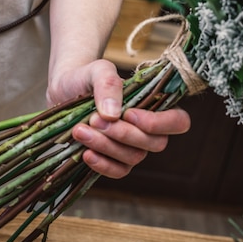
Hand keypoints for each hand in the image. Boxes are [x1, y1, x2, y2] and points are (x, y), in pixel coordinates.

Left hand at [47, 59, 190, 178]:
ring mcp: (133, 147)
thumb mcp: (97, 70)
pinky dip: (102, 165)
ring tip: (80, 130)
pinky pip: (118, 171)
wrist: (63, 90)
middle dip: (124, 134)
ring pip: (134, 158)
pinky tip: (86, 152)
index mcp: (154, 105)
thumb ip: (109, 84)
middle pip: (156, 143)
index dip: (160, 123)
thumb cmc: (87, 78)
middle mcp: (148, 130)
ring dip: (106, 146)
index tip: (129, 114)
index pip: (179, 122)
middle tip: (94, 119)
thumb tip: (114, 114)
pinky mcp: (114, 160)